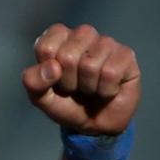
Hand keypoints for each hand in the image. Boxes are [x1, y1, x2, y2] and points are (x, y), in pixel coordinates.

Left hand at [24, 24, 140, 133]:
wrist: (95, 124)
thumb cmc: (67, 103)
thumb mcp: (40, 97)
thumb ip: (33, 82)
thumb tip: (52, 67)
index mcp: (58, 38)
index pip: (46, 47)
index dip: (48, 72)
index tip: (55, 79)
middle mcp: (82, 35)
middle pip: (67, 56)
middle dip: (68, 81)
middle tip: (75, 87)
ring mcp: (106, 43)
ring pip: (90, 65)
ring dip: (88, 86)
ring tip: (91, 88)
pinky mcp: (126, 55)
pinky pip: (111, 72)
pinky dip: (105, 90)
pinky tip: (107, 89)